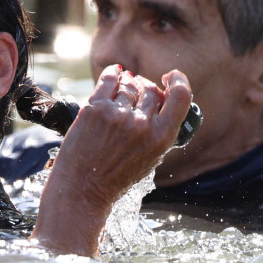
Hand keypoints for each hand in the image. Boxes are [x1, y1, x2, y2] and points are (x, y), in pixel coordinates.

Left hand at [31, 66, 191, 254]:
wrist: (82, 190)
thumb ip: (158, 131)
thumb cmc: (115, 177)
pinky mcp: (94, 109)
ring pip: (129, 84)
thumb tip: (158, 98)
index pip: (181, 96)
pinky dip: (112, 73)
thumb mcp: (150, 158)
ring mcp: (117, 115)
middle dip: (146, 88)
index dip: (178, 81)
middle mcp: (141, 124)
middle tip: (138, 93)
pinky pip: (108, 80)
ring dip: (128, 84)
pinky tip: (114, 72)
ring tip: (122, 90)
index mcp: (161, 138)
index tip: (170, 77)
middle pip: (151, 89)